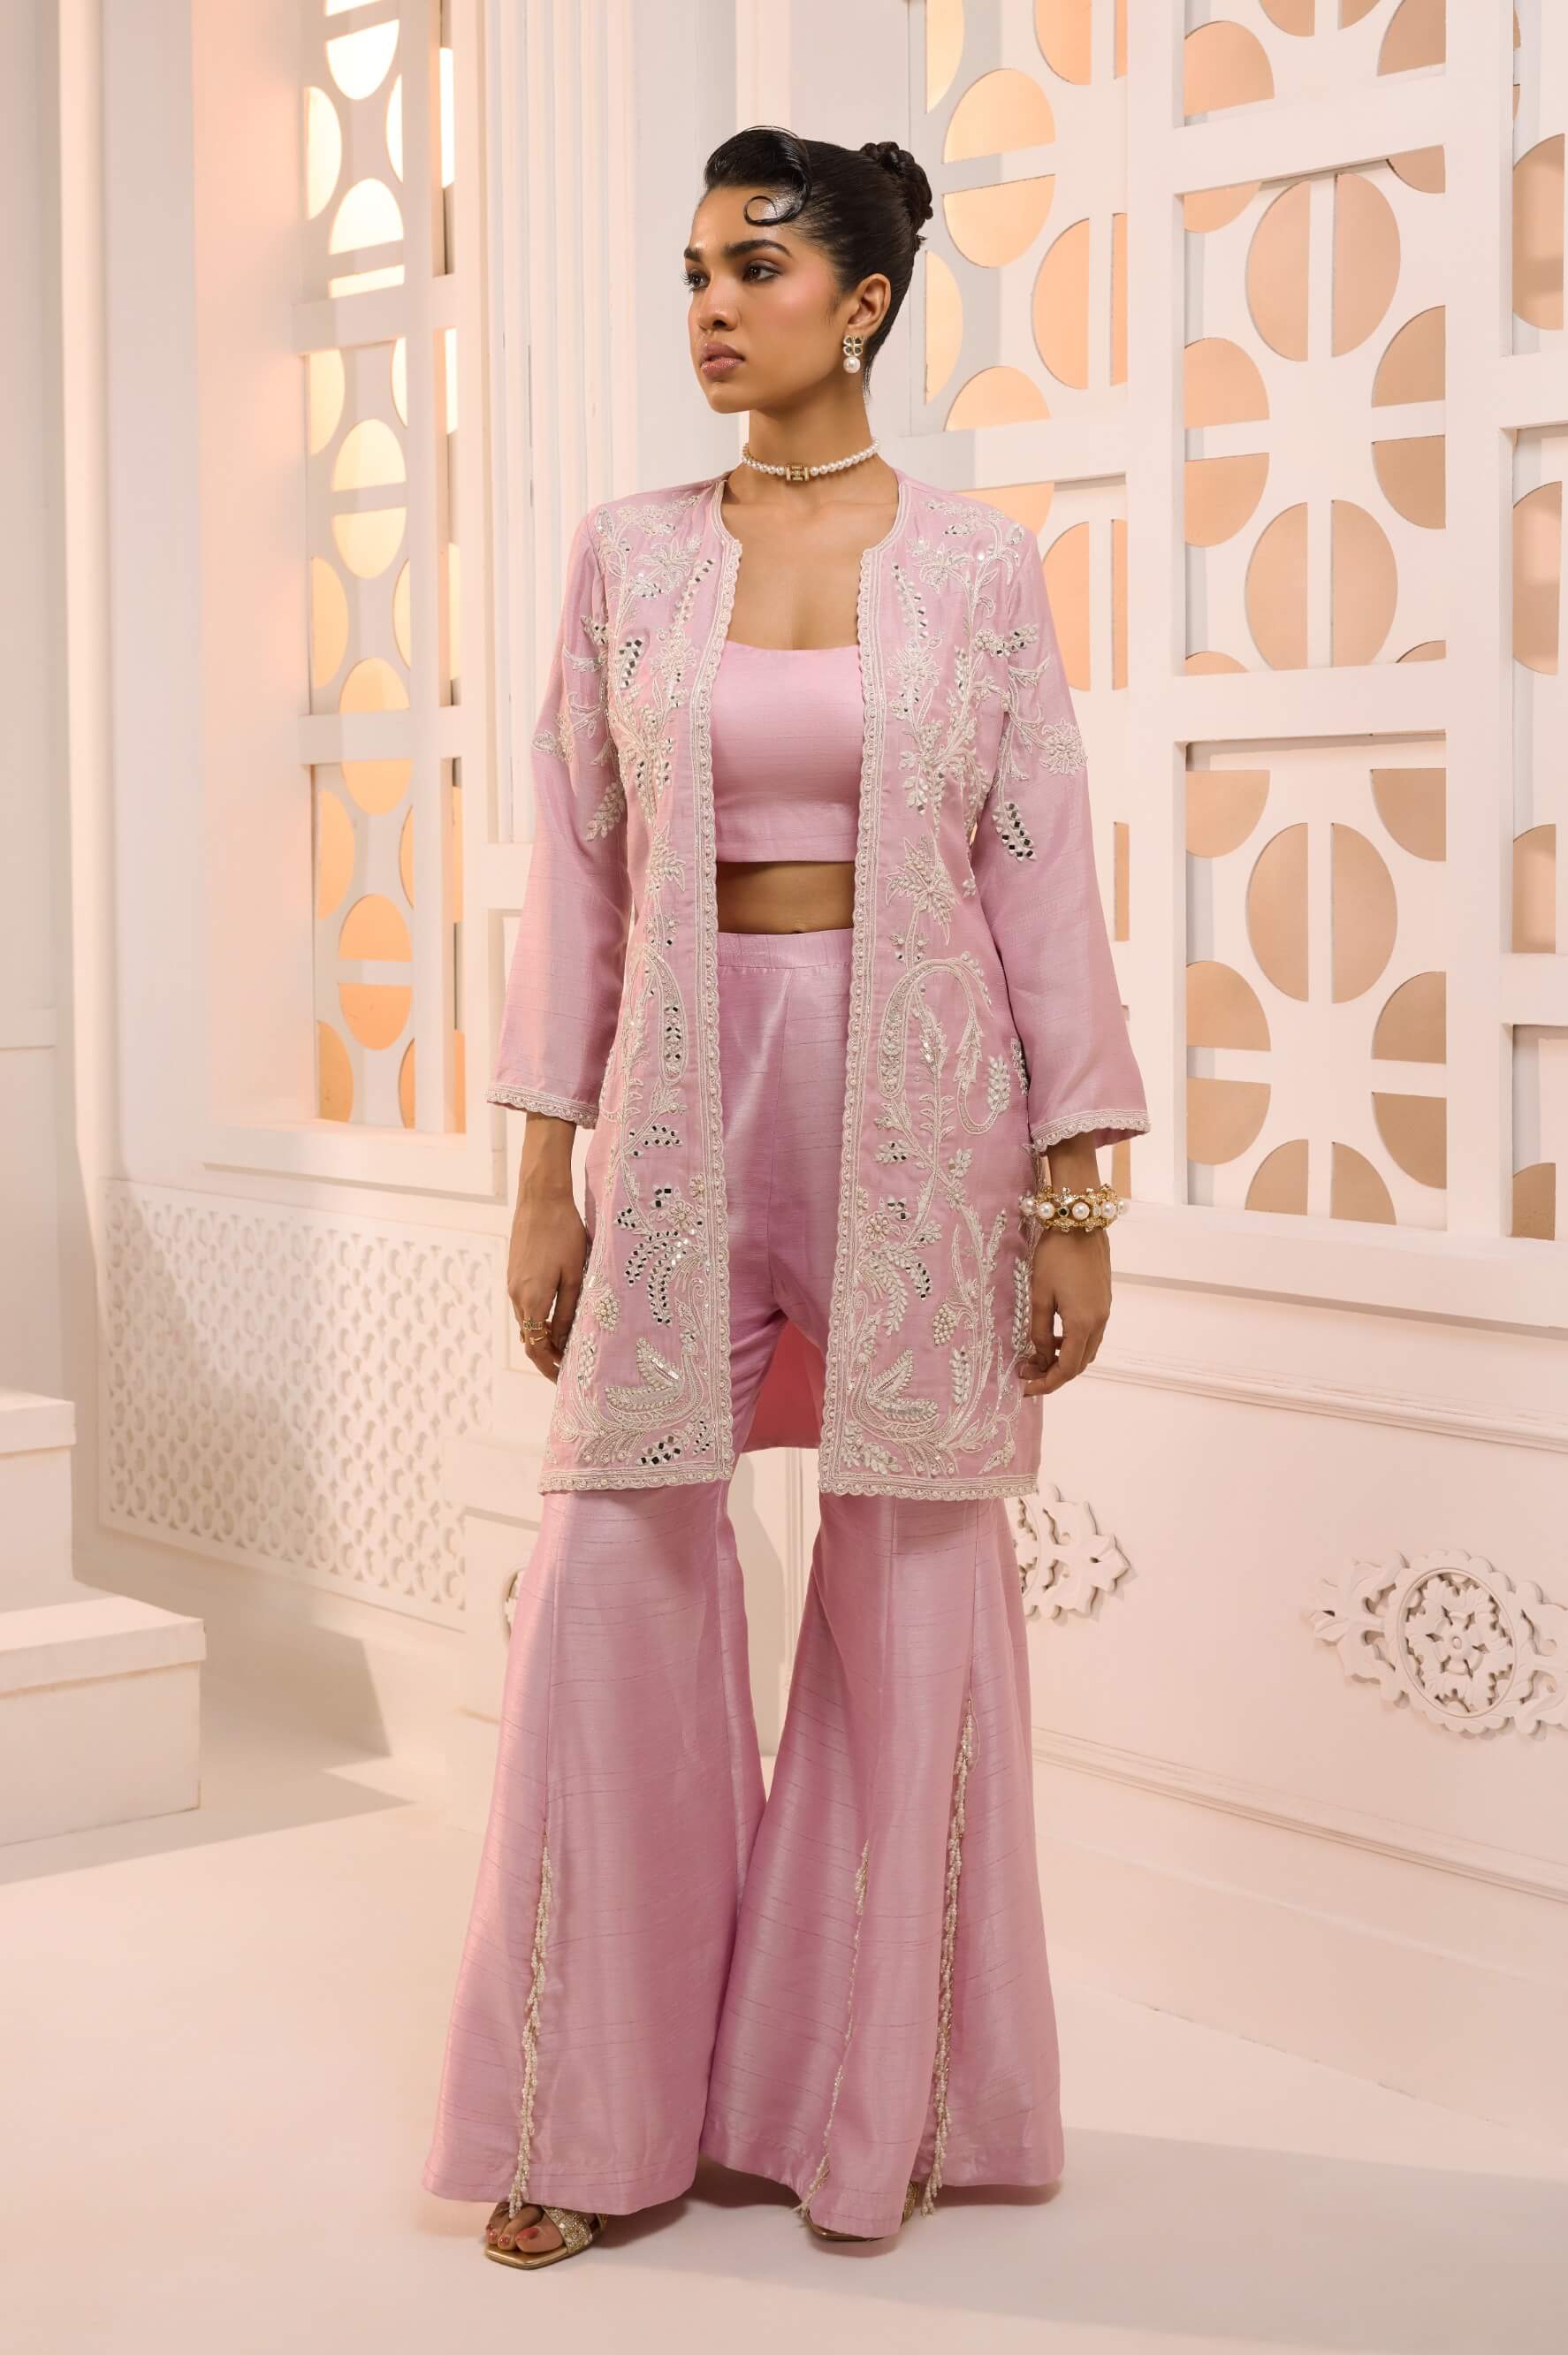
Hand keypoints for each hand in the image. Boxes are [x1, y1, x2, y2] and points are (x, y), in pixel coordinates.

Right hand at [508, 1184, 587, 1383]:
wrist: (540, 1199)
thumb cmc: (564, 1233)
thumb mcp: (574, 1275)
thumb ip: (567, 1311)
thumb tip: (562, 1341)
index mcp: (532, 1299)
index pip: (535, 1348)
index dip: (548, 1367)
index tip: (563, 1379)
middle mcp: (516, 1295)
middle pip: (529, 1339)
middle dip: (547, 1356)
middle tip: (569, 1367)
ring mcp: (513, 1284)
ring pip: (526, 1323)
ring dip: (543, 1337)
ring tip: (565, 1346)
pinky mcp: (514, 1273)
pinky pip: (524, 1306)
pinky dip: (538, 1320)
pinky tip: (555, 1318)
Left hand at [1018, 1228, 1110, 1396]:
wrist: (1080, 1223)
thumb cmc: (1055, 1256)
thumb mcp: (1039, 1295)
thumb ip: (1039, 1331)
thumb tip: (1039, 1356)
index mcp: (1083, 1324)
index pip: (1067, 1369)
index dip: (1047, 1383)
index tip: (1025, 1388)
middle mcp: (1099, 1321)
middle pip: (1080, 1364)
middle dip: (1054, 1374)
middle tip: (1026, 1372)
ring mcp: (1104, 1311)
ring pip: (1086, 1349)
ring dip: (1064, 1359)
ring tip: (1036, 1356)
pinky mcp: (1103, 1300)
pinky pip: (1090, 1334)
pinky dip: (1072, 1343)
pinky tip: (1052, 1336)